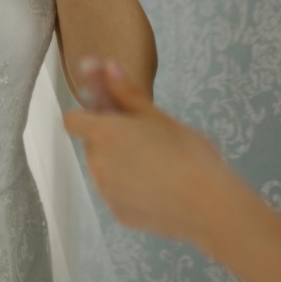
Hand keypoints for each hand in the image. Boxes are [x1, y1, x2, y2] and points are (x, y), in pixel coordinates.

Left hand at [64, 63, 231, 243]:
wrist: (207, 204)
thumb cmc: (185, 151)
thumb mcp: (157, 116)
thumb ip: (125, 92)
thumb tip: (106, 66)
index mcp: (103, 134)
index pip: (72, 120)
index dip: (88, 113)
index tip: (111, 111)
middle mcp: (96, 164)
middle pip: (92, 143)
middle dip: (110, 136)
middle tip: (145, 134)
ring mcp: (106, 193)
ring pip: (104, 169)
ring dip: (119, 161)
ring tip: (156, 162)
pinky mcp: (119, 215)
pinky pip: (117, 193)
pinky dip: (130, 187)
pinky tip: (158, 186)